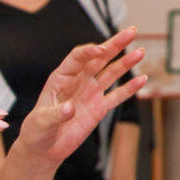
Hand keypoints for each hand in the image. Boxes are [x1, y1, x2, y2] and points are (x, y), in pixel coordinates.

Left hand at [13, 30, 146, 167]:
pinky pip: (116, 96)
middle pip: (99, 59)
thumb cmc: (36, 131)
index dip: (89, 51)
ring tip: (140, 52)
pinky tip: (142, 79)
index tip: (101, 50)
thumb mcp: (41, 122)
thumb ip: (55, 114)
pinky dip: (130, 88)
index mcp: (60, 78)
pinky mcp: (99, 108)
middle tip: (132, 31)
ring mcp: (90, 93)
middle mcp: (77, 81)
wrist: (44, 149)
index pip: (77, 58)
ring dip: (126, 63)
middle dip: (114, 45)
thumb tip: (70, 108)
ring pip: (111, 74)